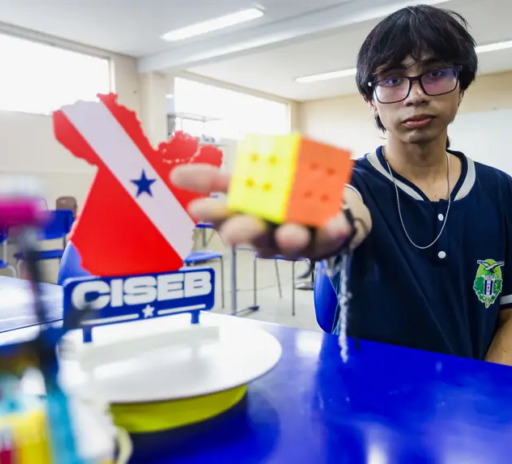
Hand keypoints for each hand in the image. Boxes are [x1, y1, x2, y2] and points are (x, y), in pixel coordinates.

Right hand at [171, 164, 351, 258]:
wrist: (323, 204)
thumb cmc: (277, 196)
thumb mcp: (246, 183)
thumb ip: (214, 181)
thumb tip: (174, 176)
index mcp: (246, 219)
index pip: (224, 217)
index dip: (211, 214)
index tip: (195, 209)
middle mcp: (268, 234)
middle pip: (255, 236)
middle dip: (246, 233)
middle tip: (235, 233)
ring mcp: (296, 241)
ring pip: (291, 243)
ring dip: (290, 239)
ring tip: (291, 232)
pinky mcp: (325, 242)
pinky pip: (329, 238)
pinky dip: (333, 232)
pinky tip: (337, 223)